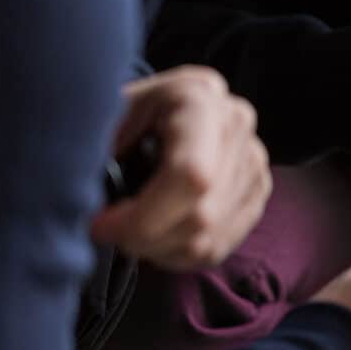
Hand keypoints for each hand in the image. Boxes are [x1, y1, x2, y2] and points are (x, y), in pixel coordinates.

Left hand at [91, 66, 271, 270]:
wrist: (140, 111)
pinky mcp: (257, 190)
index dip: (143, 216)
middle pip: (202, 215)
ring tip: (132, 230)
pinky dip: (180, 253)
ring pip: (209, 239)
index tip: (100, 224)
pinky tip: (157, 234)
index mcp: (198, 95)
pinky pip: (220, 247)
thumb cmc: (111, 116)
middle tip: (110, 232)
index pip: (192, 175)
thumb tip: (94, 210)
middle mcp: (236, 123)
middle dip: (147, 237)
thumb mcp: (93, 120)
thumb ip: (94, 156)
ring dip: (160, 249)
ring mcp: (253, 159)